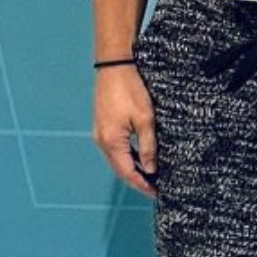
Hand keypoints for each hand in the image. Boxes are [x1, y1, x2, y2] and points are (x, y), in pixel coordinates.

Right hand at [93, 65, 158, 197]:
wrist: (113, 64)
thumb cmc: (130, 89)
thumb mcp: (145, 119)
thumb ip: (148, 146)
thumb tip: (150, 169)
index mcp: (111, 141)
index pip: (127, 172)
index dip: (142, 184)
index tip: (156, 193)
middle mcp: (101, 140)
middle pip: (119, 168)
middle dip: (137, 179)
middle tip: (155, 187)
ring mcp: (99, 132)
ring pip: (116, 159)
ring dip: (131, 168)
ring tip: (150, 175)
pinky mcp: (102, 124)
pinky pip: (113, 148)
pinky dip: (126, 156)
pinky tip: (139, 157)